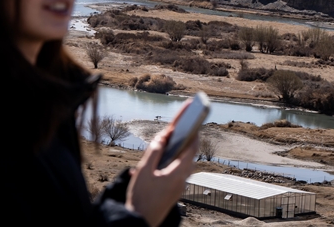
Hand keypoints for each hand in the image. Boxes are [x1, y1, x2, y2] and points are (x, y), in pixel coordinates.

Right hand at [126, 100, 197, 226]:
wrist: (139, 221)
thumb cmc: (141, 198)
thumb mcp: (143, 171)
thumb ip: (154, 151)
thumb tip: (163, 136)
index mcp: (178, 173)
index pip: (192, 147)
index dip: (194, 130)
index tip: (194, 117)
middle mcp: (183, 179)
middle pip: (188, 153)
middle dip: (186, 138)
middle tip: (182, 123)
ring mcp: (180, 186)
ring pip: (182, 162)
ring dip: (177, 150)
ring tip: (169, 137)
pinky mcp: (175, 190)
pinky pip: (176, 170)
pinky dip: (171, 161)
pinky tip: (159, 159)